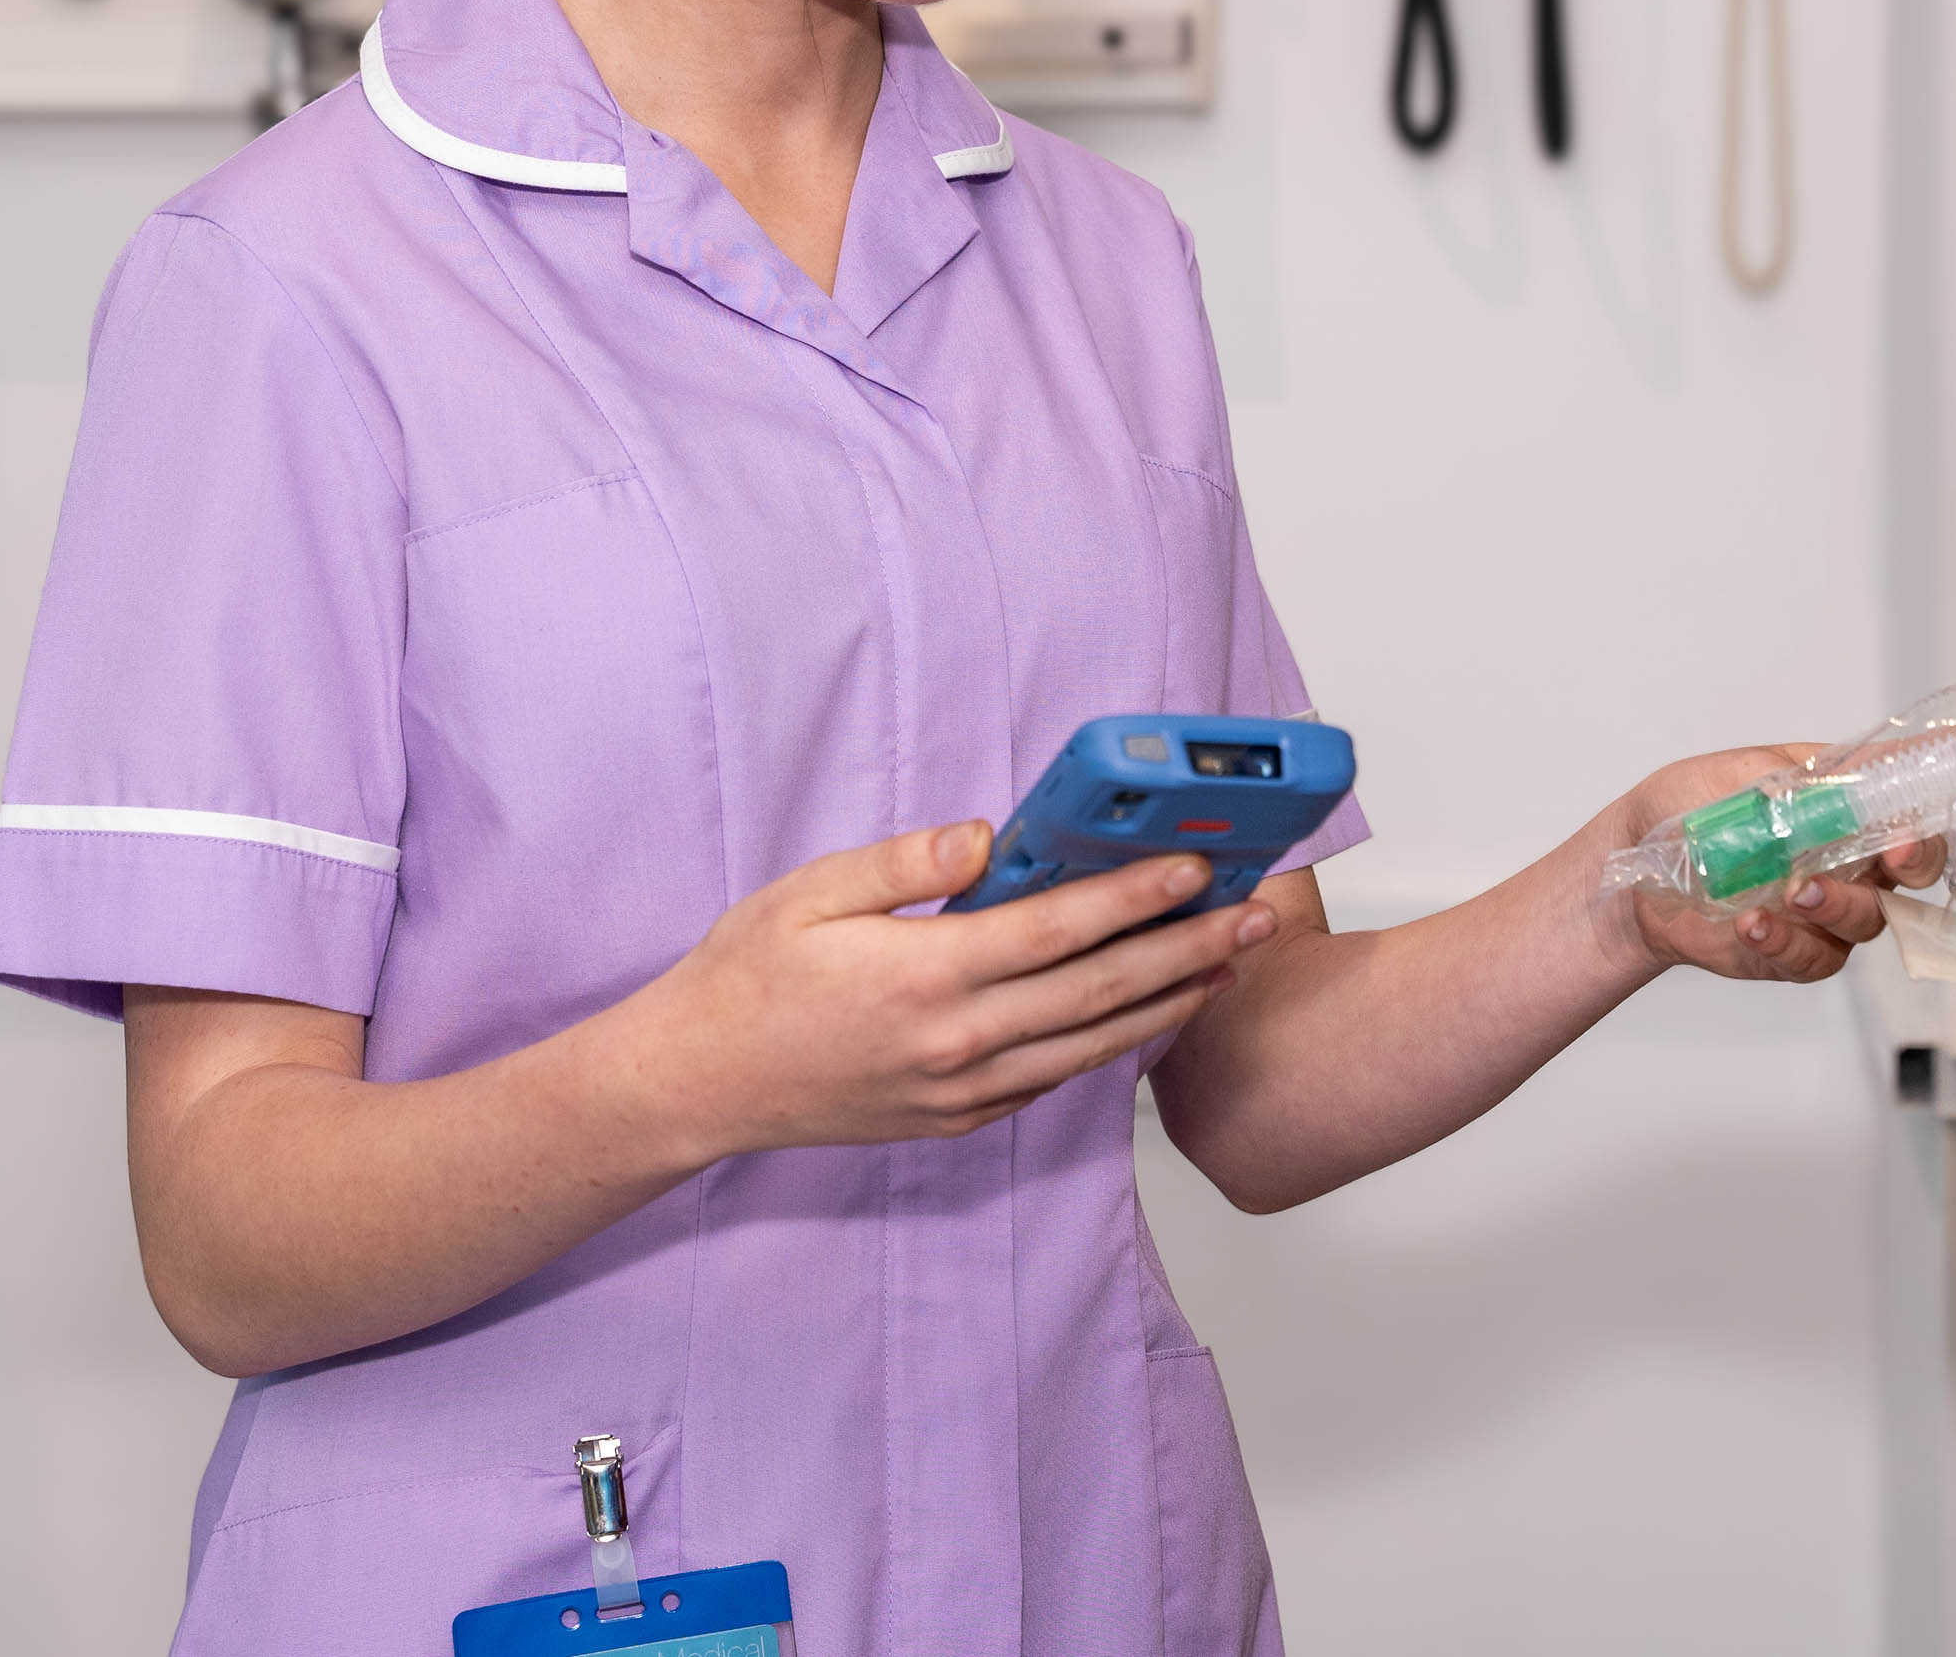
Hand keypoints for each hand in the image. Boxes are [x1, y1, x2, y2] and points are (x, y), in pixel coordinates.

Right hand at [598, 822, 1276, 1167]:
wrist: (699, 1085)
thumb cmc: (748, 978)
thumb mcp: (810, 893)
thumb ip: (905, 860)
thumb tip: (984, 836)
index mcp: (926, 975)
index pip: (1059, 931)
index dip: (1136, 898)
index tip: (1196, 868)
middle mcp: (958, 1041)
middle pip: (1101, 992)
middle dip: (1189, 950)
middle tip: (1256, 917)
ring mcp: (963, 1090)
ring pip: (1093, 1046)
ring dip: (1171, 1003)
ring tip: (1230, 964)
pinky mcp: (959, 1119)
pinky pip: (1055, 1079)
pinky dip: (1112, 1045)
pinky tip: (1148, 1015)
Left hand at [1605, 743, 1947, 985]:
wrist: (1634, 870)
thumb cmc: (1687, 809)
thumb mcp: (1739, 772)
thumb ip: (1798, 778)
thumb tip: (1848, 772)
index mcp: (1845, 805)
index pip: (1909, 800)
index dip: (1935, 800)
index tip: (1937, 795)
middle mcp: (1851, 859)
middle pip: (1914, 868)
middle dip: (1913, 860)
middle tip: (1891, 855)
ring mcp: (1828, 910)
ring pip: (1868, 919)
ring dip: (1837, 904)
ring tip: (1794, 890)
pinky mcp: (1797, 952)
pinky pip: (1815, 957)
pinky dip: (1787, 940)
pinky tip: (1754, 923)